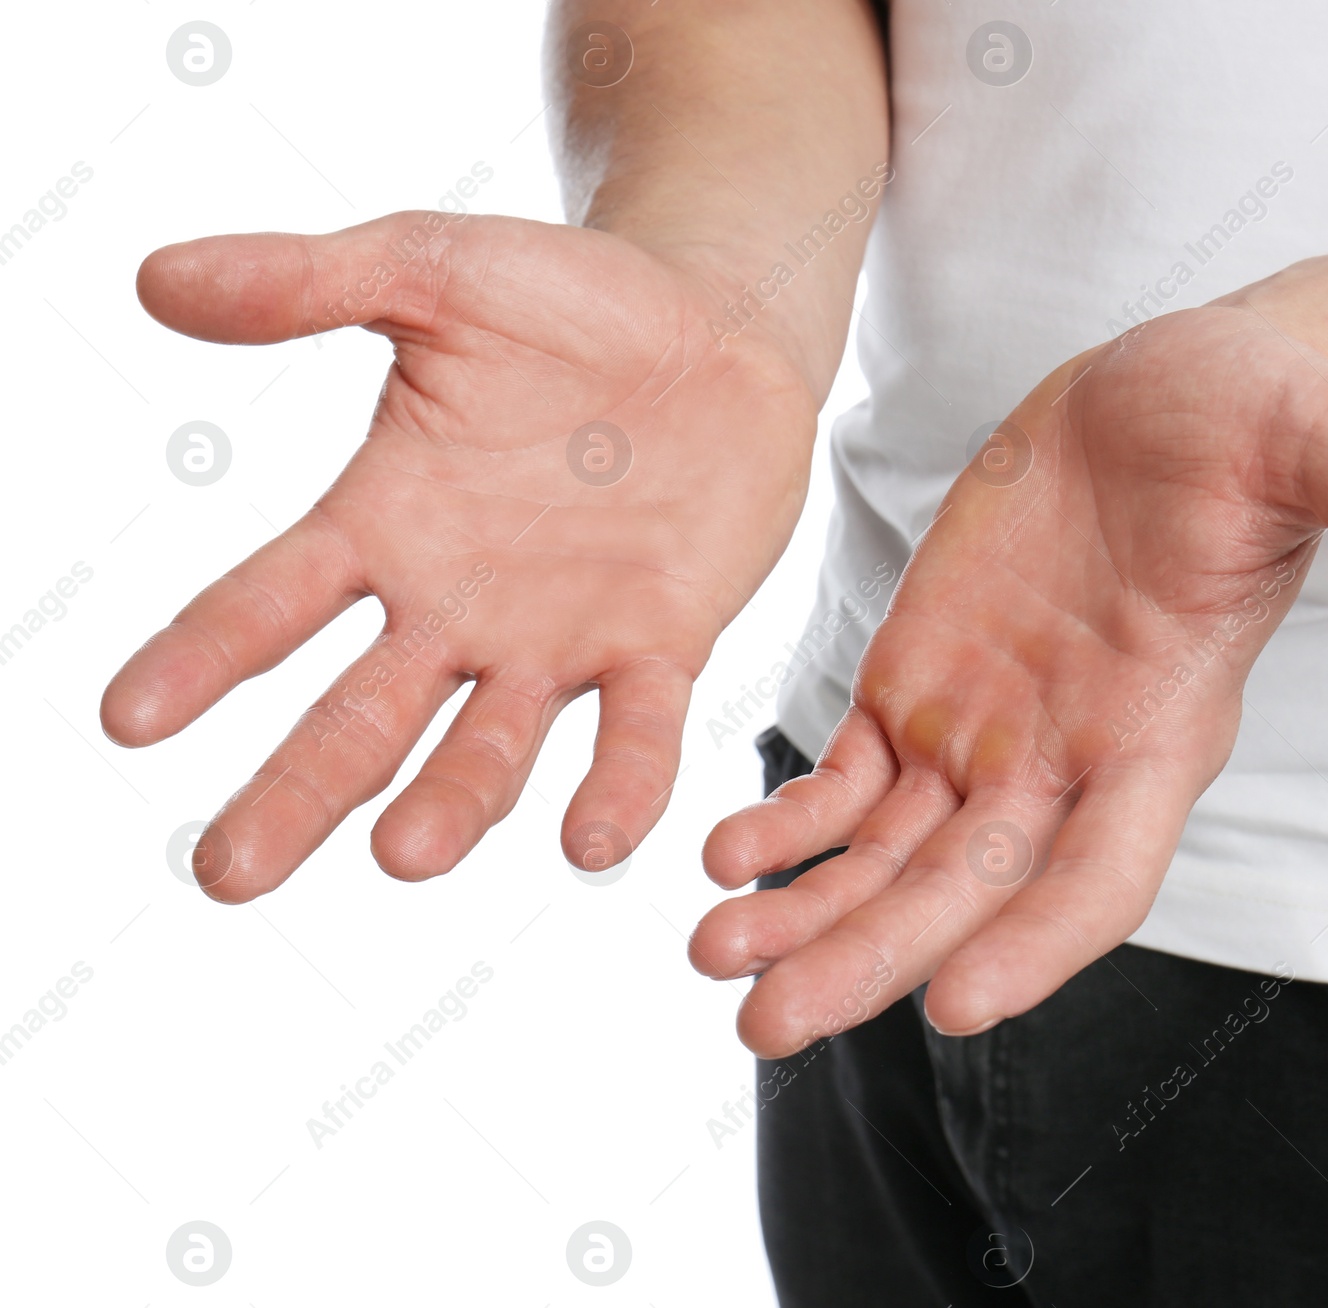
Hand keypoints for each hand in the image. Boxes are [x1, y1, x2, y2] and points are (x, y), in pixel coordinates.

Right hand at [103, 211, 815, 901]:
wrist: (718, 325)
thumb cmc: (572, 303)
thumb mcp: (432, 271)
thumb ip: (309, 283)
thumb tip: (157, 278)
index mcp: (385, 523)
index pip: (268, 604)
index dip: (201, 659)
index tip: (130, 720)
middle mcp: (457, 606)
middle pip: (357, 718)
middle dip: (294, 794)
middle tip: (230, 873)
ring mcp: (558, 638)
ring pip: (488, 746)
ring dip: (450, 803)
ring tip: (406, 854)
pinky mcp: (661, 644)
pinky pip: (636, 731)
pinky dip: (618, 785)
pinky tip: (593, 842)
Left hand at [693, 305, 1327, 1055]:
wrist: (1163, 396)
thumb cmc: (1255, 424)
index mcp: (1160, 730)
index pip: (1101, 874)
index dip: (1035, 945)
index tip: (953, 1005)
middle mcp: (1063, 761)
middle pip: (961, 897)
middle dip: (867, 962)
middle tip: (768, 1028)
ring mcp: (982, 733)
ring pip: (883, 858)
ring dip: (802, 914)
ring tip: (713, 957)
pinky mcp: (916, 687)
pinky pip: (843, 781)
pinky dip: (787, 822)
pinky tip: (724, 856)